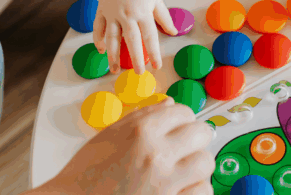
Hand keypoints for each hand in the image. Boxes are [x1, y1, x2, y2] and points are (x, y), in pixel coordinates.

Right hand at [39, 98, 214, 194]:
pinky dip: (195, 189)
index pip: (183, 112)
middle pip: (202, 134)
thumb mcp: (109, 135)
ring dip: (197, 166)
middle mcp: (156, 155)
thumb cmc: (85, 175)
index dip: (183, 118)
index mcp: (141, 132)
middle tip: (188, 146)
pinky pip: (202, 192)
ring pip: (205, 164)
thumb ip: (143, 117)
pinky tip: (182, 188)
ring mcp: (165, 184)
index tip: (180, 126)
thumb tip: (170, 105)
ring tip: (183, 170)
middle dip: (197, 138)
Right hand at [94, 0, 175, 73]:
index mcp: (143, 12)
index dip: (154, 52)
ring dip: (113, 55)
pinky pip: (98, 28)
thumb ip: (164, 17)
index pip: (150, 36)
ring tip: (115, 70)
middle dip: (135, 59)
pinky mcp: (101, 11)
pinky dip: (98, 40)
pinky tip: (101, 51)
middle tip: (139, 73)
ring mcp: (112, 13)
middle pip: (131, 40)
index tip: (157, 66)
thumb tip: (173, 32)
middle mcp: (127, 14)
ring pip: (111, 38)